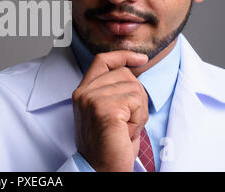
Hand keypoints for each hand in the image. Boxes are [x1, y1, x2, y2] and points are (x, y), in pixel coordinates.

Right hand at [72, 51, 148, 171]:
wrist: (101, 169)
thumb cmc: (109, 144)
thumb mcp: (109, 111)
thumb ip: (114, 89)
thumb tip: (135, 68)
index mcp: (83, 91)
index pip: (102, 60)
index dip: (123, 55)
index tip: (141, 59)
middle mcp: (84, 92)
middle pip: (124, 74)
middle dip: (136, 96)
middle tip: (127, 121)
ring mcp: (92, 99)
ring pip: (134, 87)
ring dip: (139, 110)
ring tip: (125, 128)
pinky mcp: (104, 109)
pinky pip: (136, 101)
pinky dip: (139, 118)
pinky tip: (126, 131)